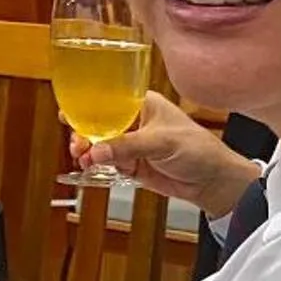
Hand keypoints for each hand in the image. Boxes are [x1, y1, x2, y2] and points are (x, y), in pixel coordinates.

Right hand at [78, 93, 260, 218]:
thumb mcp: (161, 142)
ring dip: (87, 150)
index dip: (87, 105)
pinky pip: (106, 161)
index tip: (68, 112)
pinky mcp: (130, 162)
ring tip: (82, 157)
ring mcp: (131, 142)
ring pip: (99, 143)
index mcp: (142, 103)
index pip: (108, 99)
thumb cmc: (199, 150)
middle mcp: (134, 120)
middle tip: (77, 143)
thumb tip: (96, 152)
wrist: (212, 182)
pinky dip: (96, 164)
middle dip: (83, 131)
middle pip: (98, 122)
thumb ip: (126, 146)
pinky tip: (90, 166)